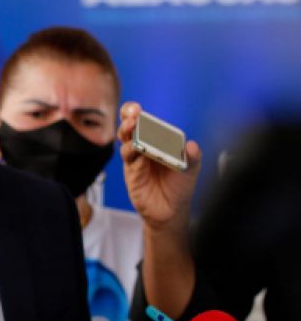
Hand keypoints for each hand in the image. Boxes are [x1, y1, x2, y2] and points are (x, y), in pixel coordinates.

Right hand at [118, 102, 201, 233]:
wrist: (171, 211)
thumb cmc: (180, 187)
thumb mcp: (191, 170)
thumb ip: (193, 157)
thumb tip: (192, 145)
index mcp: (157, 141)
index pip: (143, 122)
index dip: (135, 113)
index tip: (136, 109)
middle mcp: (144, 147)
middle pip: (129, 128)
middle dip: (128, 119)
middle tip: (133, 116)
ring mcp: (136, 159)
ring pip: (126, 141)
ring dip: (128, 133)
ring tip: (132, 128)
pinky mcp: (132, 172)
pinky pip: (129, 159)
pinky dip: (132, 151)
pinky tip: (138, 149)